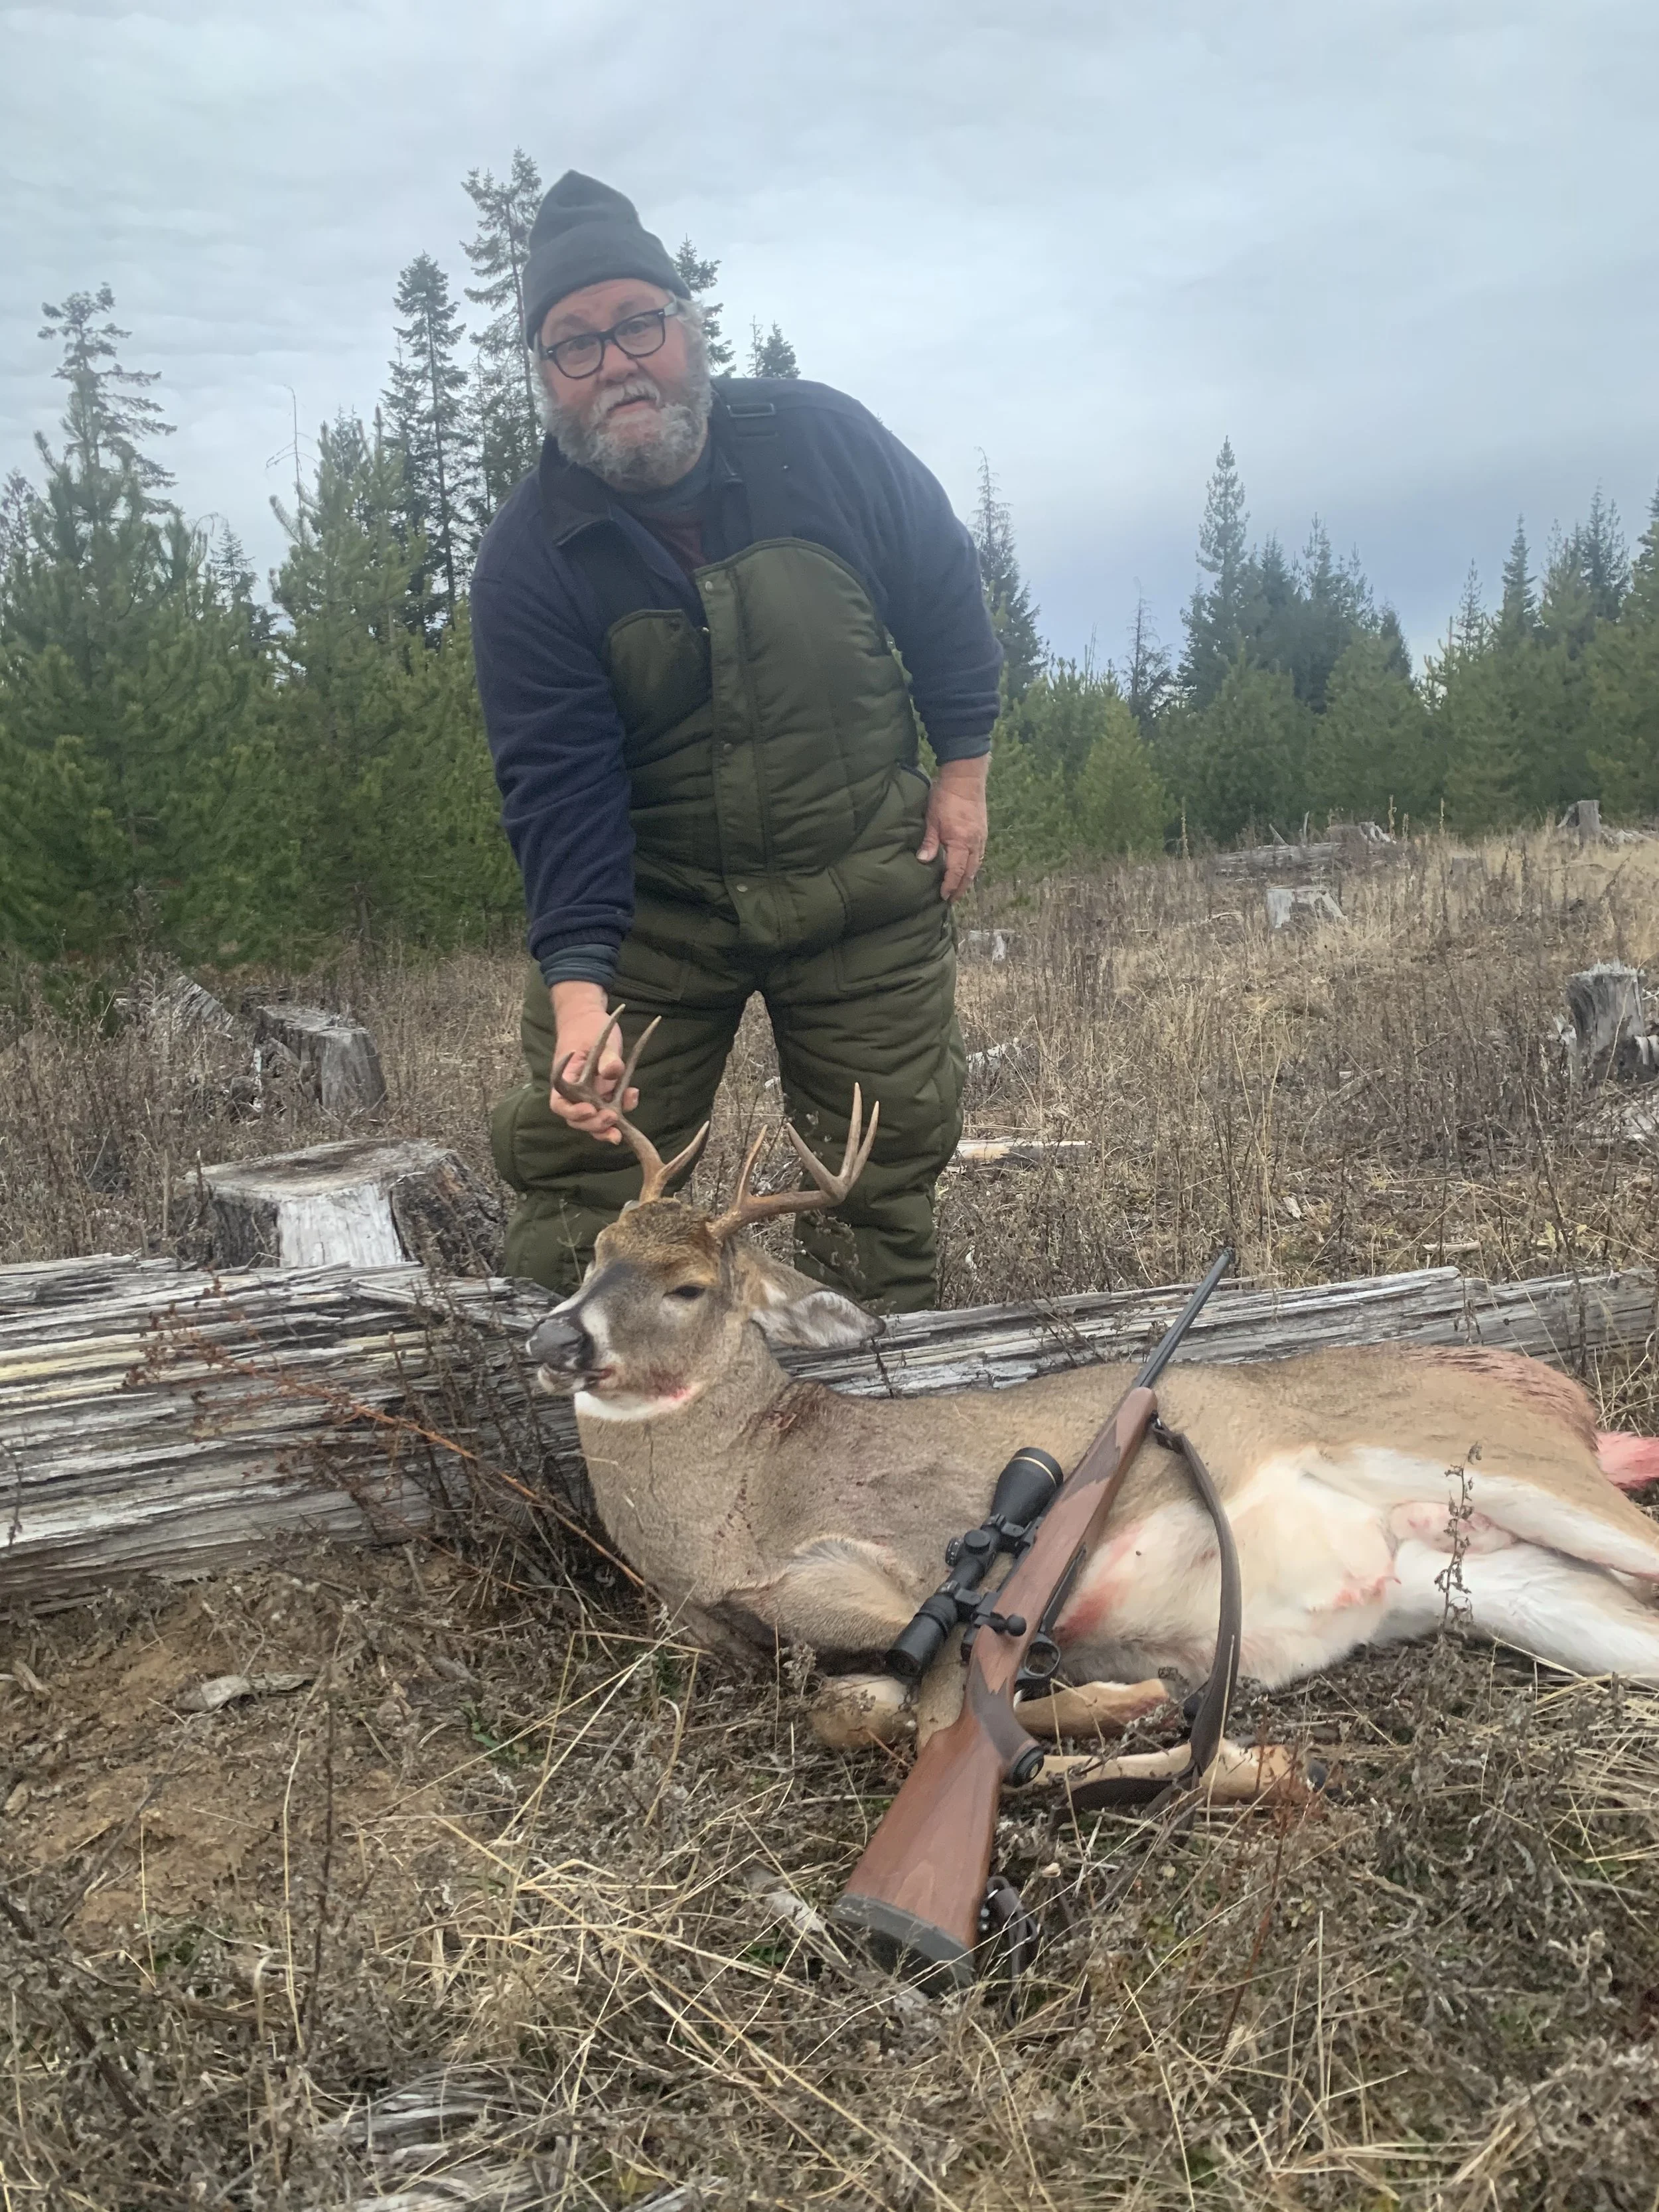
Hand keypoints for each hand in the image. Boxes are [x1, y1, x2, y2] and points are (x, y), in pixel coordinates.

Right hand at [548, 982, 637, 1142]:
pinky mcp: (604, 1095)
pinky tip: (632, 1098)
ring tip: (619, 1130)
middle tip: (610, 1118)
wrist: (590, 1020)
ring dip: (604, 1128)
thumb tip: (612, 1072)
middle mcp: (575, 1092)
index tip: (589, 1109)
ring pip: (592, 1121)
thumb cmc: (587, 1027)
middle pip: (576, 1118)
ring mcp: (590, 1096)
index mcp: (565, 1079)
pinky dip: (621, 1112)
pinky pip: (609, 1110)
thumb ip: (606, 1056)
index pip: (560, 1103)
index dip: (572, 1111)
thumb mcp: (598, 1036)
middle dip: (592, 1124)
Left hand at [917, 754, 989, 900]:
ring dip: (968, 879)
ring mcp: (981, 837)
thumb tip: (923, 861)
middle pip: (969, 873)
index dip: (950, 886)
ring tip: (959, 889)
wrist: (965, 778)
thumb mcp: (932, 819)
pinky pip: (979, 855)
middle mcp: (974, 843)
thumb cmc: (945, 796)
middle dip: (961, 888)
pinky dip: (973, 867)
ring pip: (976, 865)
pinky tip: (967, 870)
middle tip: (952, 900)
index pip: (956, 871)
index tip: (943, 896)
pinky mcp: (983, 832)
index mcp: (961, 841)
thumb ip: (929, 842)